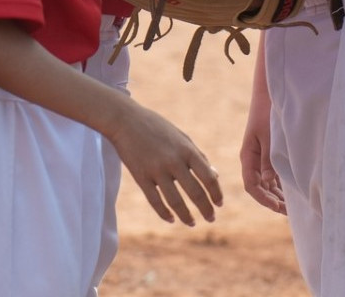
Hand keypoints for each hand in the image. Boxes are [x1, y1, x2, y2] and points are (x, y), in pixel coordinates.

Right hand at [109, 102, 223, 225]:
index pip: (208, 178)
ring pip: (176, 201)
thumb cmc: (157, 127)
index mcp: (187, 150)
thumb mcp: (182, 137)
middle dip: (206, 209)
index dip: (216, 194)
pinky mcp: (140, 176)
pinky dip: (164, 213)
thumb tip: (215, 176)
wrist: (125, 120)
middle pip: (195, 192)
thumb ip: (198, 156)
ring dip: (187, 216)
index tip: (219, 204)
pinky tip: (171, 219)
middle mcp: (174, 161)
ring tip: (192, 223)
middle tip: (211, 218)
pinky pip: (155, 201)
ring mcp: (156, 170)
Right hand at [240, 93, 286, 214]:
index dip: (263, 199)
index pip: (251, 185)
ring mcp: (260, 158)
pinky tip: (292, 192)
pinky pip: (272, 175)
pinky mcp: (269, 155)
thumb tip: (267, 183)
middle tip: (290, 212)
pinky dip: (280, 185)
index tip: (277, 207)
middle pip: (259, 188)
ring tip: (293, 206)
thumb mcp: (268, 137)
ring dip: (277, 195)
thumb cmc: (268, 113)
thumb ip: (268, 160)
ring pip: (266, 183)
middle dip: (272, 201)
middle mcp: (252, 160)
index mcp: (248, 156)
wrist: (269, 95)